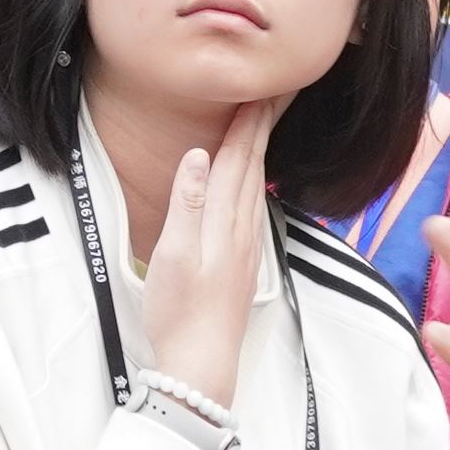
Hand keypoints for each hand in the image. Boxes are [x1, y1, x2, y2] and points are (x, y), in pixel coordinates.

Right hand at [141, 106, 275, 412]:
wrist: (203, 362)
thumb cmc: (180, 311)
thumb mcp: (172, 254)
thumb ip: (186, 202)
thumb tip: (197, 154)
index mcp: (224, 220)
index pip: (238, 157)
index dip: (248, 120)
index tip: (260, 87)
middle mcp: (242, 228)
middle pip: (254, 164)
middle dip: (263, 125)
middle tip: (276, 90)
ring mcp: (245, 245)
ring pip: (256, 184)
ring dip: (260, 150)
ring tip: (265, 123)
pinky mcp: (243, 261)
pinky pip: (252, 206)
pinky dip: (255, 181)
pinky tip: (253, 182)